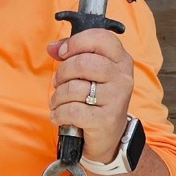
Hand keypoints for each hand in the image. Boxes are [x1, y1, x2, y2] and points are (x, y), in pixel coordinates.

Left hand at [48, 27, 133, 163]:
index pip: (100, 38)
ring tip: (58, 103)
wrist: (109, 137)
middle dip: (62, 73)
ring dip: (58, 96)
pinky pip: (72, 110)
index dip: (76, 42)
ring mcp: (116, 99)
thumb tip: (53, 47)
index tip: (63, 53)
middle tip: (59, 83)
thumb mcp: (91, 74)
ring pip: (74, 87)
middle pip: (83, 63)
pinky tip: (59, 116)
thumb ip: (73, 55)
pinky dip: (59, 114)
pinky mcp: (105, 120)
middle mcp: (122, 77)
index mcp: (121, 60)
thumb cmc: (97, 100)